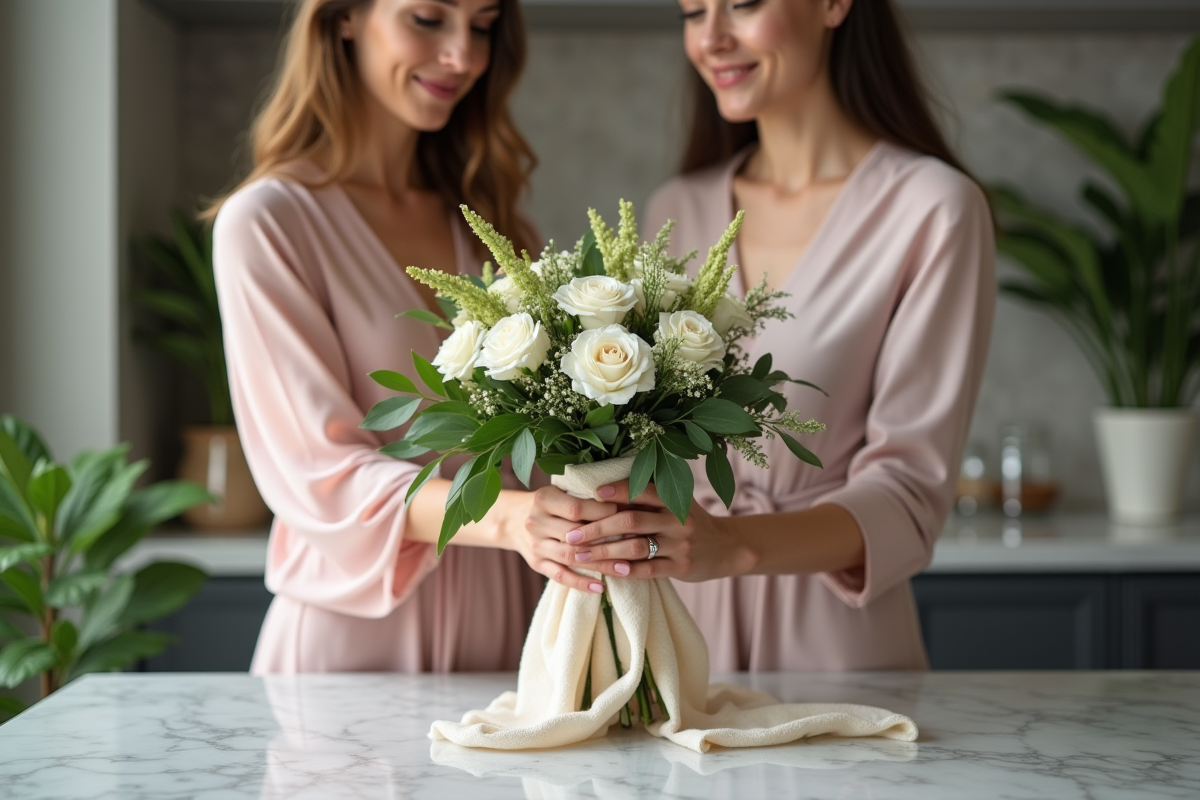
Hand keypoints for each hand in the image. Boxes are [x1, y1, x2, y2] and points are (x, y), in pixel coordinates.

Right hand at [510, 485, 620, 593]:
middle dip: (607, 540)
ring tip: (626, 568)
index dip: (603, 513)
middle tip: (635, 545)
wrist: (513, 518)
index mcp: (544, 499)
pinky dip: (581, 582)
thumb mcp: (561, 490)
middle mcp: (536, 522)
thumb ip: (585, 495)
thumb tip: (626, 501)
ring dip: (600, 564)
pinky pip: (560, 576)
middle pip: (574, 535)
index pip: (576, 508)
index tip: (627, 515)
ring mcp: (535, 545)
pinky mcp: (536, 563)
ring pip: (570, 557)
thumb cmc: (549, 502)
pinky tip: (601, 587)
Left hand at [560, 482, 754, 581]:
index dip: (616, 490)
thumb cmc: (688, 521)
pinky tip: (608, 571)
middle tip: (571, 534)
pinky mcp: (682, 567)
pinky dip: (626, 570)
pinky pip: (649, 570)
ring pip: (636, 547)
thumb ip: (647, 495)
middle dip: (597, 527)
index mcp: (673, 498)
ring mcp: (681, 544)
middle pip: (631, 520)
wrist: (726, 547)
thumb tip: (602, 486)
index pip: (642, 490)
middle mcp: (678, 519)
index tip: (590, 494)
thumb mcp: (675, 501)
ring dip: (604, 552)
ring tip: (579, 556)